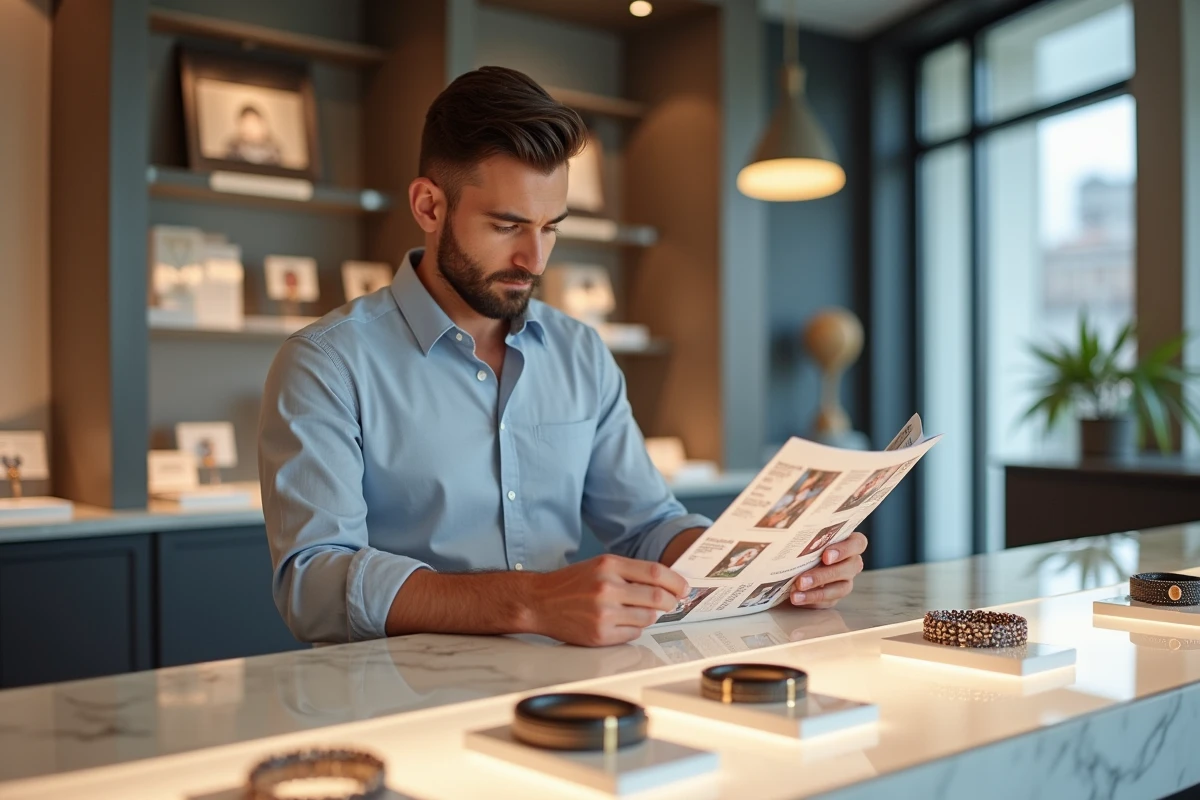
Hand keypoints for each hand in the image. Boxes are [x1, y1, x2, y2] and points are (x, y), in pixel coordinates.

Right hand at [527, 555, 689, 646]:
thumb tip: (665, 583)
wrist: (540, 602)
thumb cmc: (571, 583)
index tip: (684, 587)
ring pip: (648, 618)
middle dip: (670, 601)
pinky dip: (634, 629)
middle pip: (657, 597)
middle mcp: (607, 588)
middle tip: (672, 602)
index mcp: (608, 566)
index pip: (655, 572)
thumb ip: (630, 572)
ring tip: (638, 611)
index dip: (675, 581)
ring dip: (650, 616)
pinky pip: (633, 634)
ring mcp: (604, 613)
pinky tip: (621, 622)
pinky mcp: (600, 635)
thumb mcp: (599, 566)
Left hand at [789, 531, 866, 608]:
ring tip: (795, 594)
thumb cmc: (801, 542)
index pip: (858, 543)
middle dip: (825, 575)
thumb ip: (804, 529)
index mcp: (848, 541)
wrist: (790, 563)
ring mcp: (845, 580)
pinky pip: (829, 601)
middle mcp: (850, 561)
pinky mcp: (835, 596)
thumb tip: (782, 519)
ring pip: (841, 588)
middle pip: (850, 568)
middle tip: (802, 579)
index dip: (845, 550)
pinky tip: (797, 599)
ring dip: (817, 592)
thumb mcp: (803, 534)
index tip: (825, 556)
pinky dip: (812, 601)